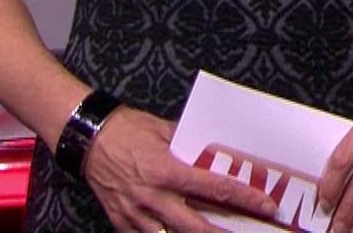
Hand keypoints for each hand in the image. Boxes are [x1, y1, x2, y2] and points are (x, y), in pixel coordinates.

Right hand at [82, 106, 279, 232]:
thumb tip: (215, 151)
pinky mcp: (121, 221)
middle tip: (250, 232)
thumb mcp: (164, 129)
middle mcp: (154, 196)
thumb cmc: (127, 129)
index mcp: (167, 170)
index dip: (244, 198)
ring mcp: (136, 213)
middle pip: (197, 226)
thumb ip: (191, 144)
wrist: (87, 138)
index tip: (265, 205)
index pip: (214, 188)